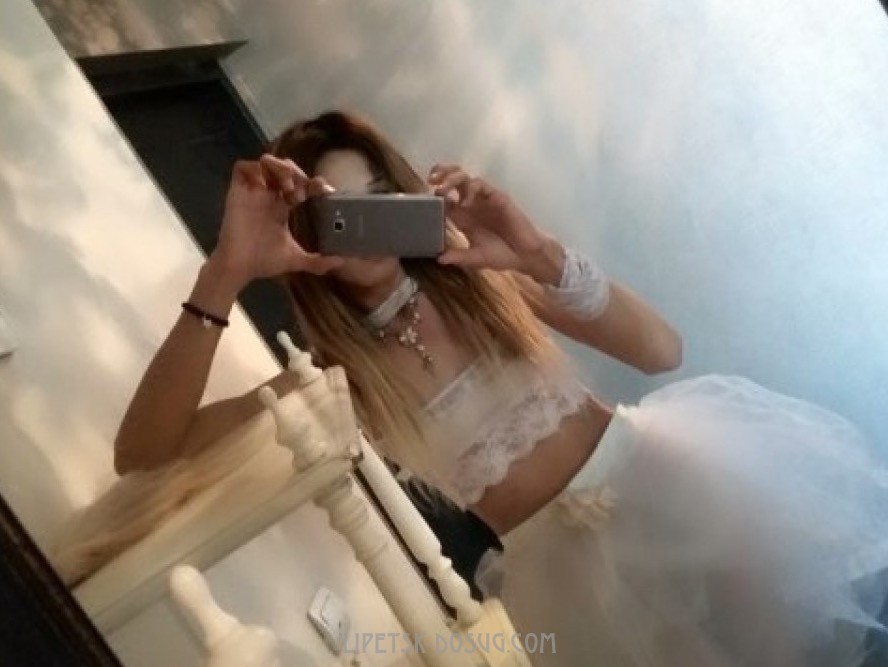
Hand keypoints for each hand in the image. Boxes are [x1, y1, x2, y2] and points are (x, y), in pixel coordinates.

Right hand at [209, 155, 342, 289]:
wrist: (240, 268)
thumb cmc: (263, 262)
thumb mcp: (296, 259)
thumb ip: (318, 262)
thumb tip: (341, 261)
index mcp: (282, 206)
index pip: (300, 184)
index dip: (313, 183)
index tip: (325, 192)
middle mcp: (269, 196)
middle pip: (285, 168)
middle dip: (298, 174)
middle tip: (302, 194)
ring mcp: (253, 192)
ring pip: (266, 162)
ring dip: (280, 168)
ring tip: (288, 186)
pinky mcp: (237, 192)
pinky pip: (242, 167)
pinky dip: (255, 169)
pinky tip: (265, 185)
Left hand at [427, 165, 561, 281]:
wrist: (526, 256)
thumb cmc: (501, 255)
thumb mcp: (476, 258)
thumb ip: (459, 257)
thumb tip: (439, 260)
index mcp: (462, 216)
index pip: (443, 198)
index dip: (432, 195)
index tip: (421, 199)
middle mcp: (471, 204)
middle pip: (452, 181)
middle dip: (440, 176)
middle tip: (431, 182)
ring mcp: (484, 199)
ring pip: (465, 178)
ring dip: (452, 180)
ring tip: (444, 189)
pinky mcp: (497, 197)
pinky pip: (481, 185)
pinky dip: (471, 190)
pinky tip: (465, 202)